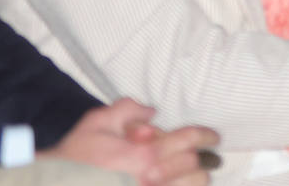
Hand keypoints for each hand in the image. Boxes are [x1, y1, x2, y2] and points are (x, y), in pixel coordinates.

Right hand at [43, 98, 219, 185]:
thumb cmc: (74, 158)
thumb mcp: (96, 123)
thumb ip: (127, 109)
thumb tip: (152, 111)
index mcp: (144, 155)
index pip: (189, 140)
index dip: (206, 136)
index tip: (214, 137)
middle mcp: (152, 179)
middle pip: (195, 167)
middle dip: (201, 160)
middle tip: (201, 157)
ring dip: (194, 180)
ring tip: (188, 175)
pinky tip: (174, 184)